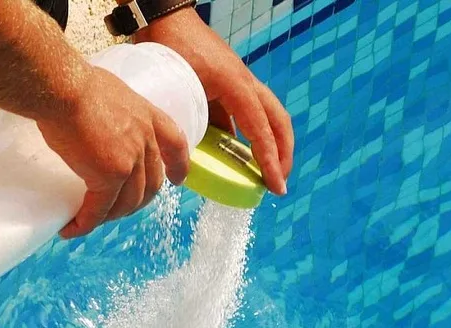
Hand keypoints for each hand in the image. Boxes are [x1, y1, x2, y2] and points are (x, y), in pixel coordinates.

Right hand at [38, 66, 189, 238]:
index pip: (176, 144)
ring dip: (111, 216)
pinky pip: (99, 209)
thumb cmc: (72, 82)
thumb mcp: (108, 91)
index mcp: (147, 117)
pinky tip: (73, 228)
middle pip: (151, 185)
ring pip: (128, 203)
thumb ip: (114, 111)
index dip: (178, 166)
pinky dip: (86, 223)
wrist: (61, 87)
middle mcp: (145, 141)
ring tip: (91, 219)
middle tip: (117, 210)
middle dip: (136, 203)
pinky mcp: (109, 176)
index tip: (177, 181)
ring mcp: (130, 161)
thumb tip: (96, 120)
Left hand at [134, 8, 292, 194]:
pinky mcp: (233, 86)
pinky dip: (254, 136)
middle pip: (279, 122)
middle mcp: (246, 83)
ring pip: (270, 117)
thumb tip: (186, 160)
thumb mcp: (178, 88)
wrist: (167, 18)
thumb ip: (185, 121)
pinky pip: (252, 114)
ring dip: (274, 145)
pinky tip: (244, 157)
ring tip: (269, 173)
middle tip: (279, 184)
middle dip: (283, 155)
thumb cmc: (170, 48)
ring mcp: (242, 83)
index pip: (261, 129)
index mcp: (236, 85)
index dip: (269, 161)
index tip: (276, 186)